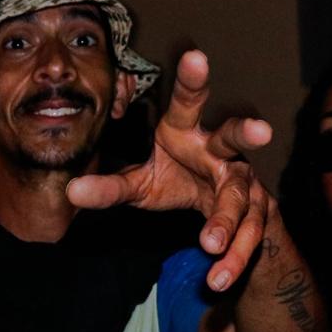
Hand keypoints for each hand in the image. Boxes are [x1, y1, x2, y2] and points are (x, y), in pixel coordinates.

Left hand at [65, 49, 271, 291]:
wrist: (214, 215)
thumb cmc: (174, 180)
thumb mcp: (139, 185)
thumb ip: (109, 187)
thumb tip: (70, 192)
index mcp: (187, 131)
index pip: (188, 102)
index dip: (191, 80)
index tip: (195, 55)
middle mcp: (219, 151)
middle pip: (234, 138)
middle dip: (245, 133)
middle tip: (260, 131)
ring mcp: (241, 181)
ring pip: (242, 198)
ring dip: (229, 221)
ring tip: (211, 244)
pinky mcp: (254, 213)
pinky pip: (248, 235)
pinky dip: (234, 257)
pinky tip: (218, 276)